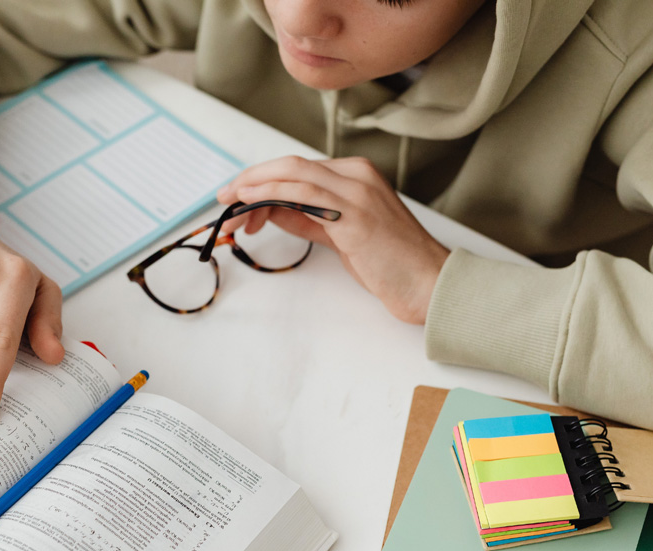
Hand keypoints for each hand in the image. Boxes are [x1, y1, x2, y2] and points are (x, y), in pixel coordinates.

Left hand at [216, 157, 448, 323]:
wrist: (428, 283)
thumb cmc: (390, 263)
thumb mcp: (341, 235)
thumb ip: (309, 218)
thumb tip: (272, 210)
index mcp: (357, 175)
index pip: (298, 169)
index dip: (262, 180)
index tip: (238, 197)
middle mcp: (357, 175)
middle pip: (290, 165)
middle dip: (250, 179)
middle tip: (223, 198)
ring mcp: (357, 191)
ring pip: (293, 173)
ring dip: (254, 187)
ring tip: (230, 205)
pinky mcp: (354, 214)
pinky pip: (304, 194)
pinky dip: (271, 193)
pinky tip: (251, 202)